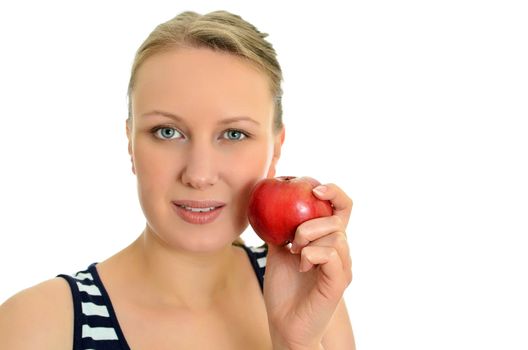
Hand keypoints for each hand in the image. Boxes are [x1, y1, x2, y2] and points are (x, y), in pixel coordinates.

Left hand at [263, 183, 352, 349]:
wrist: (284, 322)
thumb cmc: (284, 288)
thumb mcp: (278, 250)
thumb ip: (281, 229)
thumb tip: (270, 204)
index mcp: (328, 241)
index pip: (342, 207)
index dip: (334, 192)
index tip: (313, 189)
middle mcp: (340, 251)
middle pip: (338, 219)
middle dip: (310, 222)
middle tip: (292, 240)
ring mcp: (342, 267)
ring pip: (336, 235)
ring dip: (308, 238)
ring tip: (295, 254)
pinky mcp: (338, 282)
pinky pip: (332, 255)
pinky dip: (312, 255)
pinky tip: (301, 265)